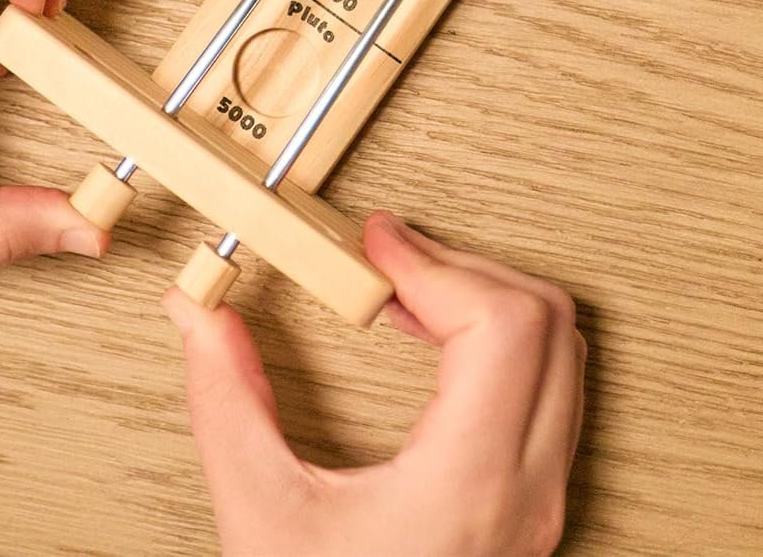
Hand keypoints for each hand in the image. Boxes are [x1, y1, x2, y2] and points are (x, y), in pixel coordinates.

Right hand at [166, 213, 584, 556]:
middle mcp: (527, 491)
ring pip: (560, 353)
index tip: (377, 242)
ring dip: (486, 300)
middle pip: (546, 322)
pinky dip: (500, 341)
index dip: (438, 261)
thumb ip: (228, 405)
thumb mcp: (261, 522)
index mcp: (470, 487)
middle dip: (462, 268)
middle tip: (386, 261)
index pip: (505, 323)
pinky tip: (432, 343)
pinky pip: (550, 389)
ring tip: (404, 295)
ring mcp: (540, 503)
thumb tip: (202, 316)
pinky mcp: (533, 507)